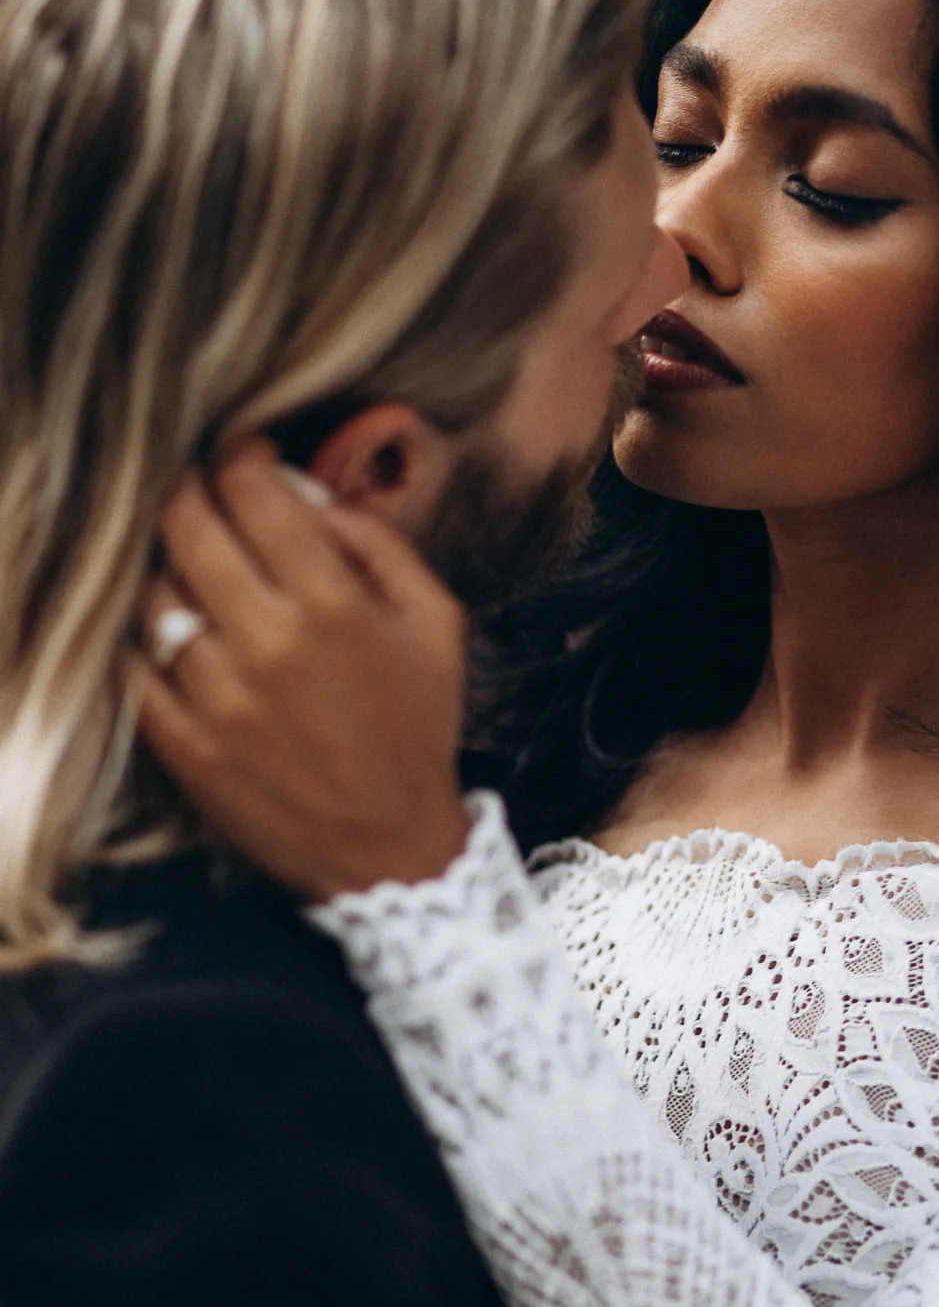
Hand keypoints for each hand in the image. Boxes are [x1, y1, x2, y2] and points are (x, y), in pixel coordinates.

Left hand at [134, 441, 472, 900]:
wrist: (390, 852)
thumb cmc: (418, 728)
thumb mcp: (438, 623)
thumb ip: (380, 543)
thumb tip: (310, 491)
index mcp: (334, 605)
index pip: (251, 489)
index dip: (240, 454)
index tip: (245, 455)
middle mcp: (268, 643)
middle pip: (186, 524)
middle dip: (190, 491)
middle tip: (204, 494)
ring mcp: (217, 697)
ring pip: (153, 590)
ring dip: (170, 568)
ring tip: (199, 577)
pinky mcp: (184, 744)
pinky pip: (133, 663)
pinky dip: (146, 639)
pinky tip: (178, 637)